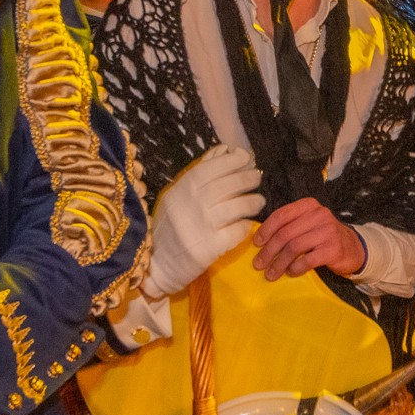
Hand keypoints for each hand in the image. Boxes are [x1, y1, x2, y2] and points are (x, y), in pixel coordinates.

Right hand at [145, 145, 264, 298]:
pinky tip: (245, 223)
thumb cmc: (169, 226)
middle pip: (227, 185)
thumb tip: (225, 149)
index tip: (245, 158)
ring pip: (236, 207)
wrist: (156, 265)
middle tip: (257, 178)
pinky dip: (244, 226)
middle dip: (248, 178)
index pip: (211, 168)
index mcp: (180, 189)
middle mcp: (190, 205)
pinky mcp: (209, 249)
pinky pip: (236, 231)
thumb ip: (200, 171)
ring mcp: (199, 227)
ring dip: (252, 201)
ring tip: (258, 201)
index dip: (232, 160)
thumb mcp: (176, 195)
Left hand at [253, 198, 366, 279]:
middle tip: (259, 264)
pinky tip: (291, 272)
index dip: (266, 230)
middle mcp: (319, 215)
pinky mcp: (333, 249)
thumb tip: (261, 240)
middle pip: (285, 233)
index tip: (257, 243)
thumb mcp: (308, 224)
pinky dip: (295, 268)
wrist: (354, 248)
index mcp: (309, 206)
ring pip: (294, 248)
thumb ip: (290, 226)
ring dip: (279, 263)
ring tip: (271, 273)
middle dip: (268, 251)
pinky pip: (307, 260)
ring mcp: (328, 232)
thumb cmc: (324, 237)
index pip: (281, 215)